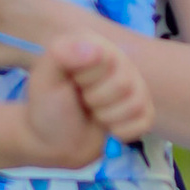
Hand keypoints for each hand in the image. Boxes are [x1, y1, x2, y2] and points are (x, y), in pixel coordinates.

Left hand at [16, 26, 154, 165]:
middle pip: (124, 84)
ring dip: (107, 117)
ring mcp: (135, 87)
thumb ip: (61, 54)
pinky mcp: (142, 111)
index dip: (86, 78)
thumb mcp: (44, 78)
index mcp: (98, 47)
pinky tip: (107, 127)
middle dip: (95, 100)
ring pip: (136, 104)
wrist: (53, 142)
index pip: (108, 60)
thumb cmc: (48, 106)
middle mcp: (121, 63)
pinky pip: (145, 121)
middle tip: (81, 100)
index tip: (71, 81)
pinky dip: (122, 131)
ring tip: (92, 113)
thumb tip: (95, 49)